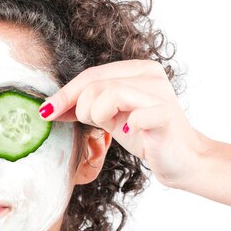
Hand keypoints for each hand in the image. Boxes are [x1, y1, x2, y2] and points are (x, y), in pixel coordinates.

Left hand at [39, 60, 208, 187]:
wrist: (183, 161)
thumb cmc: (147, 137)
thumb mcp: (111, 117)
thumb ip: (87, 106)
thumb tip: (50, 107)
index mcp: (138, 70)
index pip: (91, 75)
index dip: (65, 93)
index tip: (46, 111)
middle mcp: (150, 75)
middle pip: (96, 82)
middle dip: (80, 107)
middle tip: (89, 124)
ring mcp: (160, 94)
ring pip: (110, 93)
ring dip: (99, 116)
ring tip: (113, 128)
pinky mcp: (166, 116)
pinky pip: (136, 116)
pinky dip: (127, 127)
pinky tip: (130, 134)